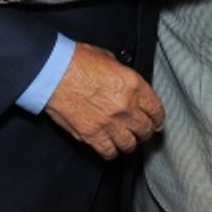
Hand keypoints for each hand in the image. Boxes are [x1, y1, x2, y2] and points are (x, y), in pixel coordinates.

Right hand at [45, 43, 164, 159]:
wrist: (54, 72)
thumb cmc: (76, 61)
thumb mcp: (109, 59)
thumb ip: (122, 75)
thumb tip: (124, 83)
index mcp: (133, 85)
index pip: (156, 109)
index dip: (158, 118)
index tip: (156, 122)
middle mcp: (126, 106)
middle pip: (145, 129)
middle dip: (145, 131)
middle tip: (142, 132)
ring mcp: (110, 123)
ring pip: (130, 144)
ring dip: (129, 143)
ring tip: (126, 141)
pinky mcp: (92, 135)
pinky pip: (109, 152)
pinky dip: (111, 152)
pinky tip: (110, 147)